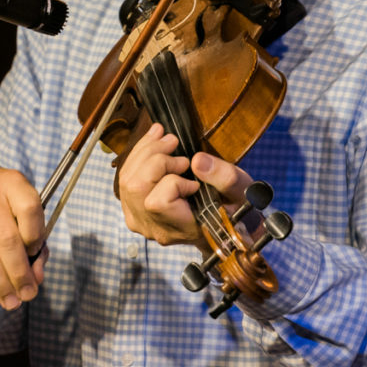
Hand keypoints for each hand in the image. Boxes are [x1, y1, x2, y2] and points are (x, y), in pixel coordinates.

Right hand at [0, 160, 46, 309]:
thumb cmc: (1, 197)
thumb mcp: (22, 203)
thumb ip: (35, 236)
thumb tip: (37, 275)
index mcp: (14, 182)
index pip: (30, 210)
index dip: (36, 238)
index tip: (37, 256)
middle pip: (7, 239)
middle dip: (19, 272)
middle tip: (28, 294)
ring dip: (0, 282)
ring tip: (11, 300)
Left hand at [117, 124, 252, 250]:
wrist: (223, 224)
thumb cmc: (233, 208)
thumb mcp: (240, 192)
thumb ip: (223, 178)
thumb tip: (197, 160)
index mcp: (179, 228)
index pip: (157, 203)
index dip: (173, 182)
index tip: (194, 181)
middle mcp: (153, 227)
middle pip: (135, 187)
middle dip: (155, 157)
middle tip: (176, 142)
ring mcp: (140, 219)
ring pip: (126, 180)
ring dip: (145, 152)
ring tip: (166, 138)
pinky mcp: (134, 207)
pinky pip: (127, 179)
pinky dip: (139, 156)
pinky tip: (155, 141)